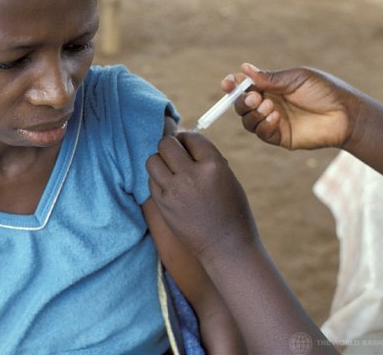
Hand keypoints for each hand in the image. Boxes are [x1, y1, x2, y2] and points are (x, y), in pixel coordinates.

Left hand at [146, 132, 257, 261]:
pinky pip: (151, 180)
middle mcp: (191, 175)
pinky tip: (170, 186)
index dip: (188, 139)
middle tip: (177, 154)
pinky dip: (158, 179)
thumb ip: (206, 159)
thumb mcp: (227, 177)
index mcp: (214, 165)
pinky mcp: (163, 204)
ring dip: (160, 161)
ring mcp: (174, 191)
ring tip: (170, 169)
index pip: (191, 137)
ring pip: (153, 160)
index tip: (189, 146)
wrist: (226, 246)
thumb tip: (183, 141)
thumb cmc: (230, 210)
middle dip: (171, 146)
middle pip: (166, 144)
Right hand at [224, 63, 361, 149]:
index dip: (232, 85)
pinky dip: (263, 125)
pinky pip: (261, 133)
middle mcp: (268, 104)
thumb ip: (270, 78)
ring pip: (247, 120)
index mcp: (271, 87)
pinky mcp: (279, 137)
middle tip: (254, 97)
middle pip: (241, 105)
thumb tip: (244, 68)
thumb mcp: (296, 78)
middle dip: (242, 101)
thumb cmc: (325, 91)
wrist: (345, 115)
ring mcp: (272, 121)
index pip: (244, 86)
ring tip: (269, 107)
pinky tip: (276, 118)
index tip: (228, 83)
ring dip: (253, 114)